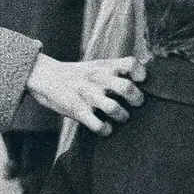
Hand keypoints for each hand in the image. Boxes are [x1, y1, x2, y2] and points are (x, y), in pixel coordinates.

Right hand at [26, 53, 145, 134]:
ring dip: (123, 116)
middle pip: (127, 88)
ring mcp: (88, 95)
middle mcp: (98, 79)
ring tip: (121, 116)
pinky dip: (105, 129)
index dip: (141, 73)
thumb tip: (146, 77)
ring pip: (115, 109)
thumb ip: (118, 70)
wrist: (46, 76)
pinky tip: (105, 127)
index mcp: (105, 67)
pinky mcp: (77, 110)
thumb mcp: (98, 66)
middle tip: (136, 103)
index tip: (141, 80)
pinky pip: (98, 125)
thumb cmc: (79, 74)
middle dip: (137, 99)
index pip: (131, 63)